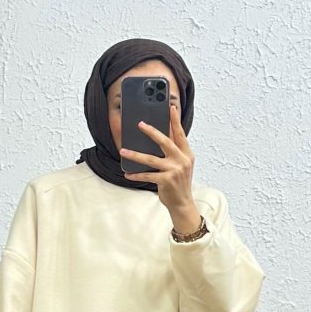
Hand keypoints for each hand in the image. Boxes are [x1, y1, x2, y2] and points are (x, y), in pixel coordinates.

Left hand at [120, 101, 197, 218]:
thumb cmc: (179, 184)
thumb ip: (174, 152)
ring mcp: (174, 170)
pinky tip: (128, 174)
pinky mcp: (166, 180)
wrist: (183, 204)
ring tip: (123, 151)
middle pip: (165, 141)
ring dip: (135, 155)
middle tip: (140, 124)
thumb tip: (159, 137)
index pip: (180, 134)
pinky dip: (136, 174)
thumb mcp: (181, 165)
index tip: (171, 108)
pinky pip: (147, 175)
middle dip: (152, 131)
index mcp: (187, 154)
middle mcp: (182, 160)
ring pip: (151, 159)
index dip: (175, 120)